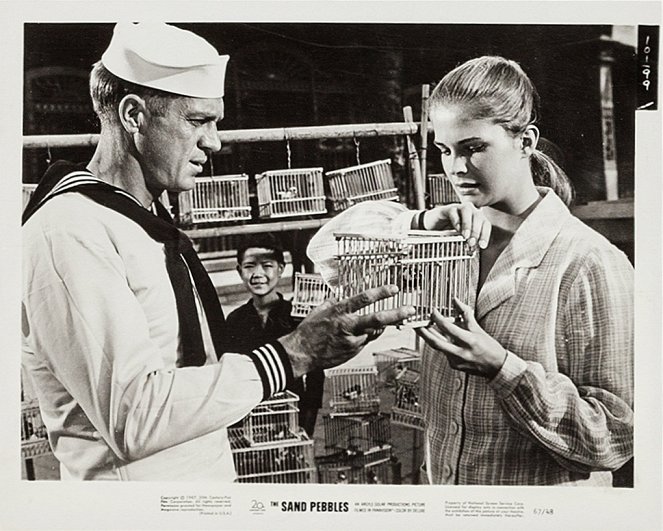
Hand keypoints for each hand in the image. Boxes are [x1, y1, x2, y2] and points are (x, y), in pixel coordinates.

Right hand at [280, 285, 414, 376]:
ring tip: (385, 321)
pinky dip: (365, 336)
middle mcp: (348, 326)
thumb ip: (332, 303)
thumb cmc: (308, 332)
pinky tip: (357, 335)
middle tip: (409, 310)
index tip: (393, 289)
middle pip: (378, 319)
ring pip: (373, 331)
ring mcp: (352, 341)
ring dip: (379, 326)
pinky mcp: (353, 352)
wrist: (301, 354)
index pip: (364, 299)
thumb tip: (339, 296)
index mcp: (339, 312)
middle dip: (396, 314)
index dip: (381, 293)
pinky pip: (365, 341)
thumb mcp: (319, 311)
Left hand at [416, 297, 506, 377]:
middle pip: (435, 342)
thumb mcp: (478, 329)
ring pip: (437, 347)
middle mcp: (461, 352)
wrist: (496, 367)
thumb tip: (456, 301)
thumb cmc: (489, 347)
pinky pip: (443, 352)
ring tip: (421, 328)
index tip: (432, 311)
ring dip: (428, 337)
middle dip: (423, 332)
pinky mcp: (454, 365)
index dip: (438, 319)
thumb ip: (465, 314)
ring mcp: (456, 361)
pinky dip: (439, 343)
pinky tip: (435, 336)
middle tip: (415, 323)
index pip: (448, 328)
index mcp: (469, 341)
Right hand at [420, 203, 490, 251]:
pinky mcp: (447, 208)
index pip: (485, 224)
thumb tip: (473, 251)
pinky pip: (453, 211)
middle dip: (476, 231)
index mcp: (475, 218)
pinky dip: (456, 220)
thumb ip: (466, 240)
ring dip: (468, 224)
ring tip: (465, 236)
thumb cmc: (447, 230)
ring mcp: (458, 207)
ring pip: (467, 210)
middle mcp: (469, 211)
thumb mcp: (460, 237)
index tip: (482, 245)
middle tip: (472, 243)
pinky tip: (456, 229)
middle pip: (478, 216)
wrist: (432, 224)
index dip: (485, 234)